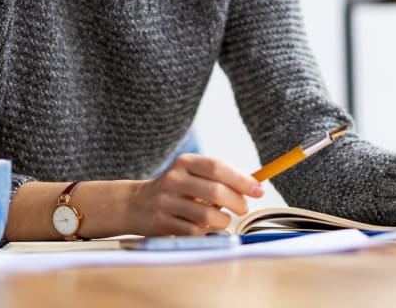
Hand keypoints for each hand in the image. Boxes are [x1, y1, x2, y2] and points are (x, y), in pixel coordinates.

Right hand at [130, 154, 264, 235]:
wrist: (136, 204)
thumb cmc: (177, 189)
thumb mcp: (192, 174)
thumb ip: (219, 178)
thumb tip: (255, 186)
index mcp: (185, 163)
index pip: (217, 167)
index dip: (241, 179)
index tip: (258, 190)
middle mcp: (174, 179)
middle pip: (216, 191)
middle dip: (237, 202)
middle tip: (243, 208)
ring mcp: (167, 202)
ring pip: (207, 215)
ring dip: (223, 221)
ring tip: (223, 219)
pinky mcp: (162, 223)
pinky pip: (194, 232)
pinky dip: (206, 233)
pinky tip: (205, 228)